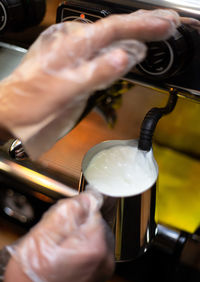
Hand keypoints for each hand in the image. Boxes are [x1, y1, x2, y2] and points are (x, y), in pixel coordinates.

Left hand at [0, 9, 180, 158]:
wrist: (9, 113)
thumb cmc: (29, 105)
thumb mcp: (65, 91)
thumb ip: (95, 73)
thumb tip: (124, 57)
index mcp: (71, 47)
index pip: (113, 29)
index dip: (141, 26)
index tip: (164, 25)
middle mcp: (72, 46)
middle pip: (112, 28)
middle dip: (142, 24)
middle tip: (165, 22)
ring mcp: (71, 56)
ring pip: (106, 39)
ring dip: (131, 35)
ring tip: (151, 30)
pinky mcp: (71, 67)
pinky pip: (98, 53)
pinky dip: (116, 50)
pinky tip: (124, 51)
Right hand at [3, 192, 113, 281]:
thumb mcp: (41, 239)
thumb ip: (66, 213)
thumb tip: (86, 198)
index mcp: (95, 247)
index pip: (95, 208)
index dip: (78, 207)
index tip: (65, 216)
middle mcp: (106, 259)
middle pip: (97, 221)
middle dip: (78, 222)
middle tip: (58, 235)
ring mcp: (105, 268)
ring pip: (96, 233)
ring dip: (79, 234)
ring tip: (60, 247)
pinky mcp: (100, 273)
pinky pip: (95, 247)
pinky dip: (81, 245)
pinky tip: (65, 255)